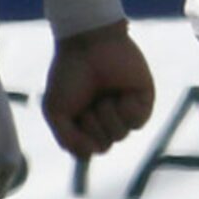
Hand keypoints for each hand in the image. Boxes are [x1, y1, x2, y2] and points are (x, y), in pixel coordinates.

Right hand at [42, 22, 153, 158]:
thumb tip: (92, 154)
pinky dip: (126, 110)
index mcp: (88, 122)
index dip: (79, 138)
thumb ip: (68, 141)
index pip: (89, 150)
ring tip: (104, 93)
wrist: (86, 43)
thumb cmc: (69, 73)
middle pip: (104, 145)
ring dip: (106, 115)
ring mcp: (126, 108)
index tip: (74, 114)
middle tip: (88, 101)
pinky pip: (138, 122)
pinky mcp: (143, 98)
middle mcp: (108, 117)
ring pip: (120, 134)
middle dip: (92, 125)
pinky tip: (120, 94)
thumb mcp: (56, 112)